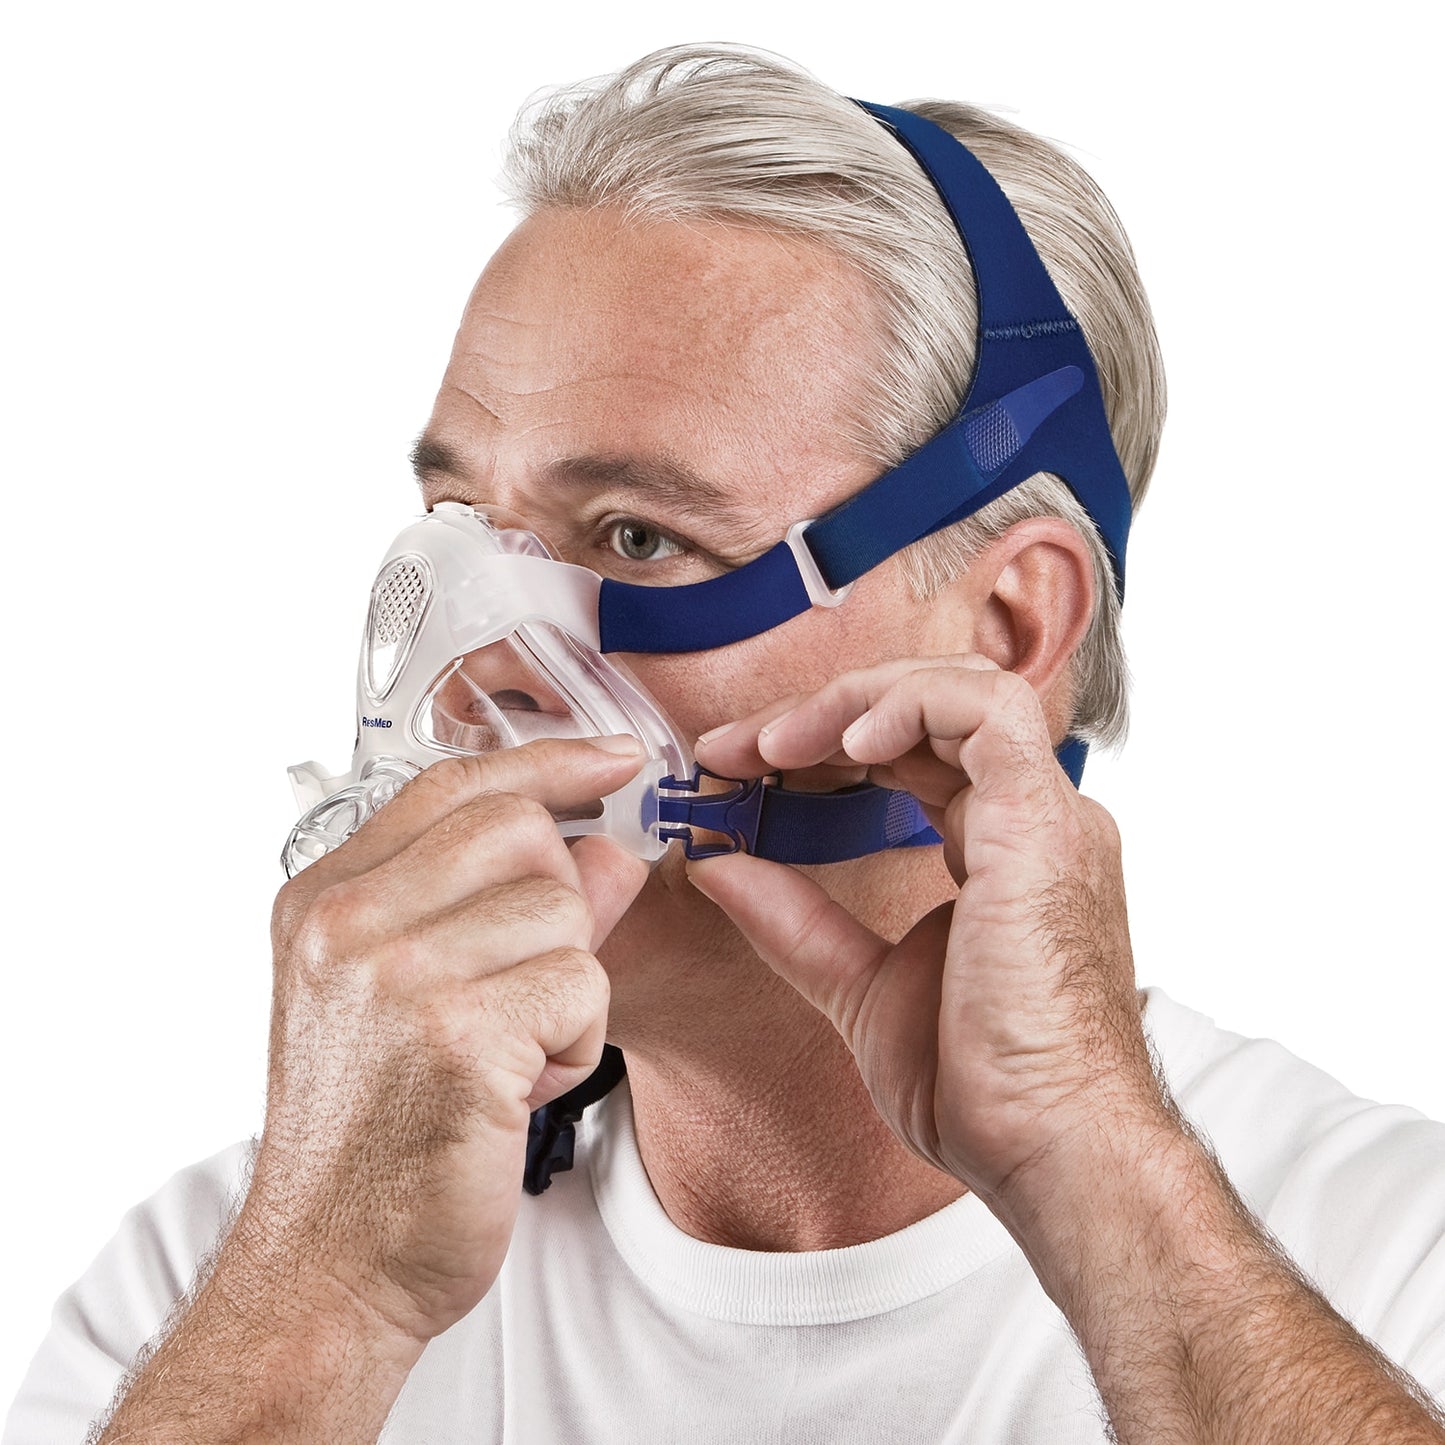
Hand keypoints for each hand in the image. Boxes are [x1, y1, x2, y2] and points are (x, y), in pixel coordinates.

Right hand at [251, 737, 648, 1346]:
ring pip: (567, 911)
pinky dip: (576, 1042)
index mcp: (324, 896)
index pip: (455, 785)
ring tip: (507, 1055)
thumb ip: (502, 904)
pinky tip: (519, 1090)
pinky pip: (583, 984)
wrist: (328, 1267)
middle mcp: (347, 920)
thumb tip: (607, 847)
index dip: (549, 761)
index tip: (614, 759)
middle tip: (519, 988)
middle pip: (524, 832)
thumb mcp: (410, 995)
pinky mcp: (459, 1035)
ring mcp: (397, 973)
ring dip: (566, 991)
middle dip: (557, 906)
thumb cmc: (372, 1132)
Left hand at [690, 656, 1165, 1213]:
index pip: (915, 753)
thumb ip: (791, 919)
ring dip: (856, 698)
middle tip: (735, 745)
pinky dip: (908, 705)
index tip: (740, 764)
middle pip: (929, 711)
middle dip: (823, 713)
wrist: (1048, 1150)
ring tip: (776, 741)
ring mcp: (1048, 816)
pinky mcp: (1045, 824)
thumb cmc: (981, 1088)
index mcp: (1003, 850)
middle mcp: (1033, 821)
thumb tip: (718, 864)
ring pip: (961, 689)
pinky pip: (986, 713)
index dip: (824, 741)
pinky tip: (843, 739)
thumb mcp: (858, 987)